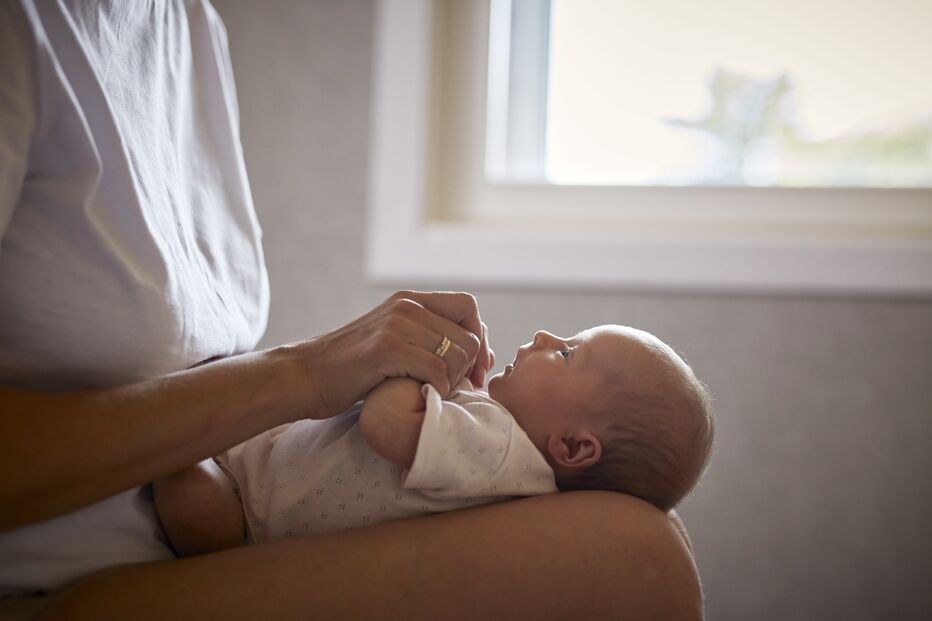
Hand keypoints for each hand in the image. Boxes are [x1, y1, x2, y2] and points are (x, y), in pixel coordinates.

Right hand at [293, 291, 492, 418]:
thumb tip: (482, 352)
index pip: (468, 305)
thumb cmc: (353, 370)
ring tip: (435, 392)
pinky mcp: (386, 348)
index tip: (475, 369)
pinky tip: (422, 395)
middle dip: (471, 367)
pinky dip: (438, 389)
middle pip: (468, 334)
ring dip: (453, 381)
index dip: (480, 338)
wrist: (306, 376)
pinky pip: (436, 370)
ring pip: (456, 354)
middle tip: (460, 389)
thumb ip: (428, 339)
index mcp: (409, 300)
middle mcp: (406, 306)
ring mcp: (396, 325)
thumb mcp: (393, 342)